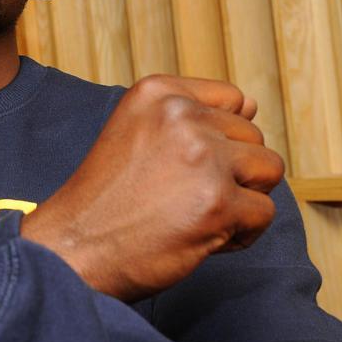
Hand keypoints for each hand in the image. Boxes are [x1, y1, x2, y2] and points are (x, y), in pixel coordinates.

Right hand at [21, 75, 283, 301]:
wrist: (73, 248)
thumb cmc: (106, 198)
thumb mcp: (137, 132)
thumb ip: (192, 115)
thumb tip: (252, 105)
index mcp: (157, 93)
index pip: (231, 99)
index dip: (218, 138)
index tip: (181, 164)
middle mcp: (181, 116)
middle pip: (253, 138)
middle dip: (231, 172)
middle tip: (181, 197)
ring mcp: (202, 157)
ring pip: (268, 171)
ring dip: (242, 199)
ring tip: (197, 214)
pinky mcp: (218, 203)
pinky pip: (264, 214)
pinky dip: (240, 234)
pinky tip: (200, 238)